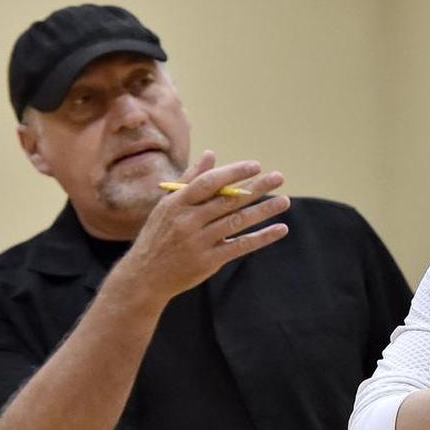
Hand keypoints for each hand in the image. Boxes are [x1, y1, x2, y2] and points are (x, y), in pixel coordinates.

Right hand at [115, 150, 290, 302]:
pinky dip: (261, 237)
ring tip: (284, 201)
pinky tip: (280, 229)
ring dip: (263, 210)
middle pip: (227, 200)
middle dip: (256, 188)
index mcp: (176, 203)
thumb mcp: (167, 205)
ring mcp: (198, 242)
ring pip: (237, 222)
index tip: (256, 166)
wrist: (145, 276)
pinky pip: (240, 246)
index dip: (233, 173)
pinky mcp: (208, 261)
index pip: (209, 183)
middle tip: (279, 178)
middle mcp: (187, 221)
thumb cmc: (159, 234)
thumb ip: (190, 179)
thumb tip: (211, 154)